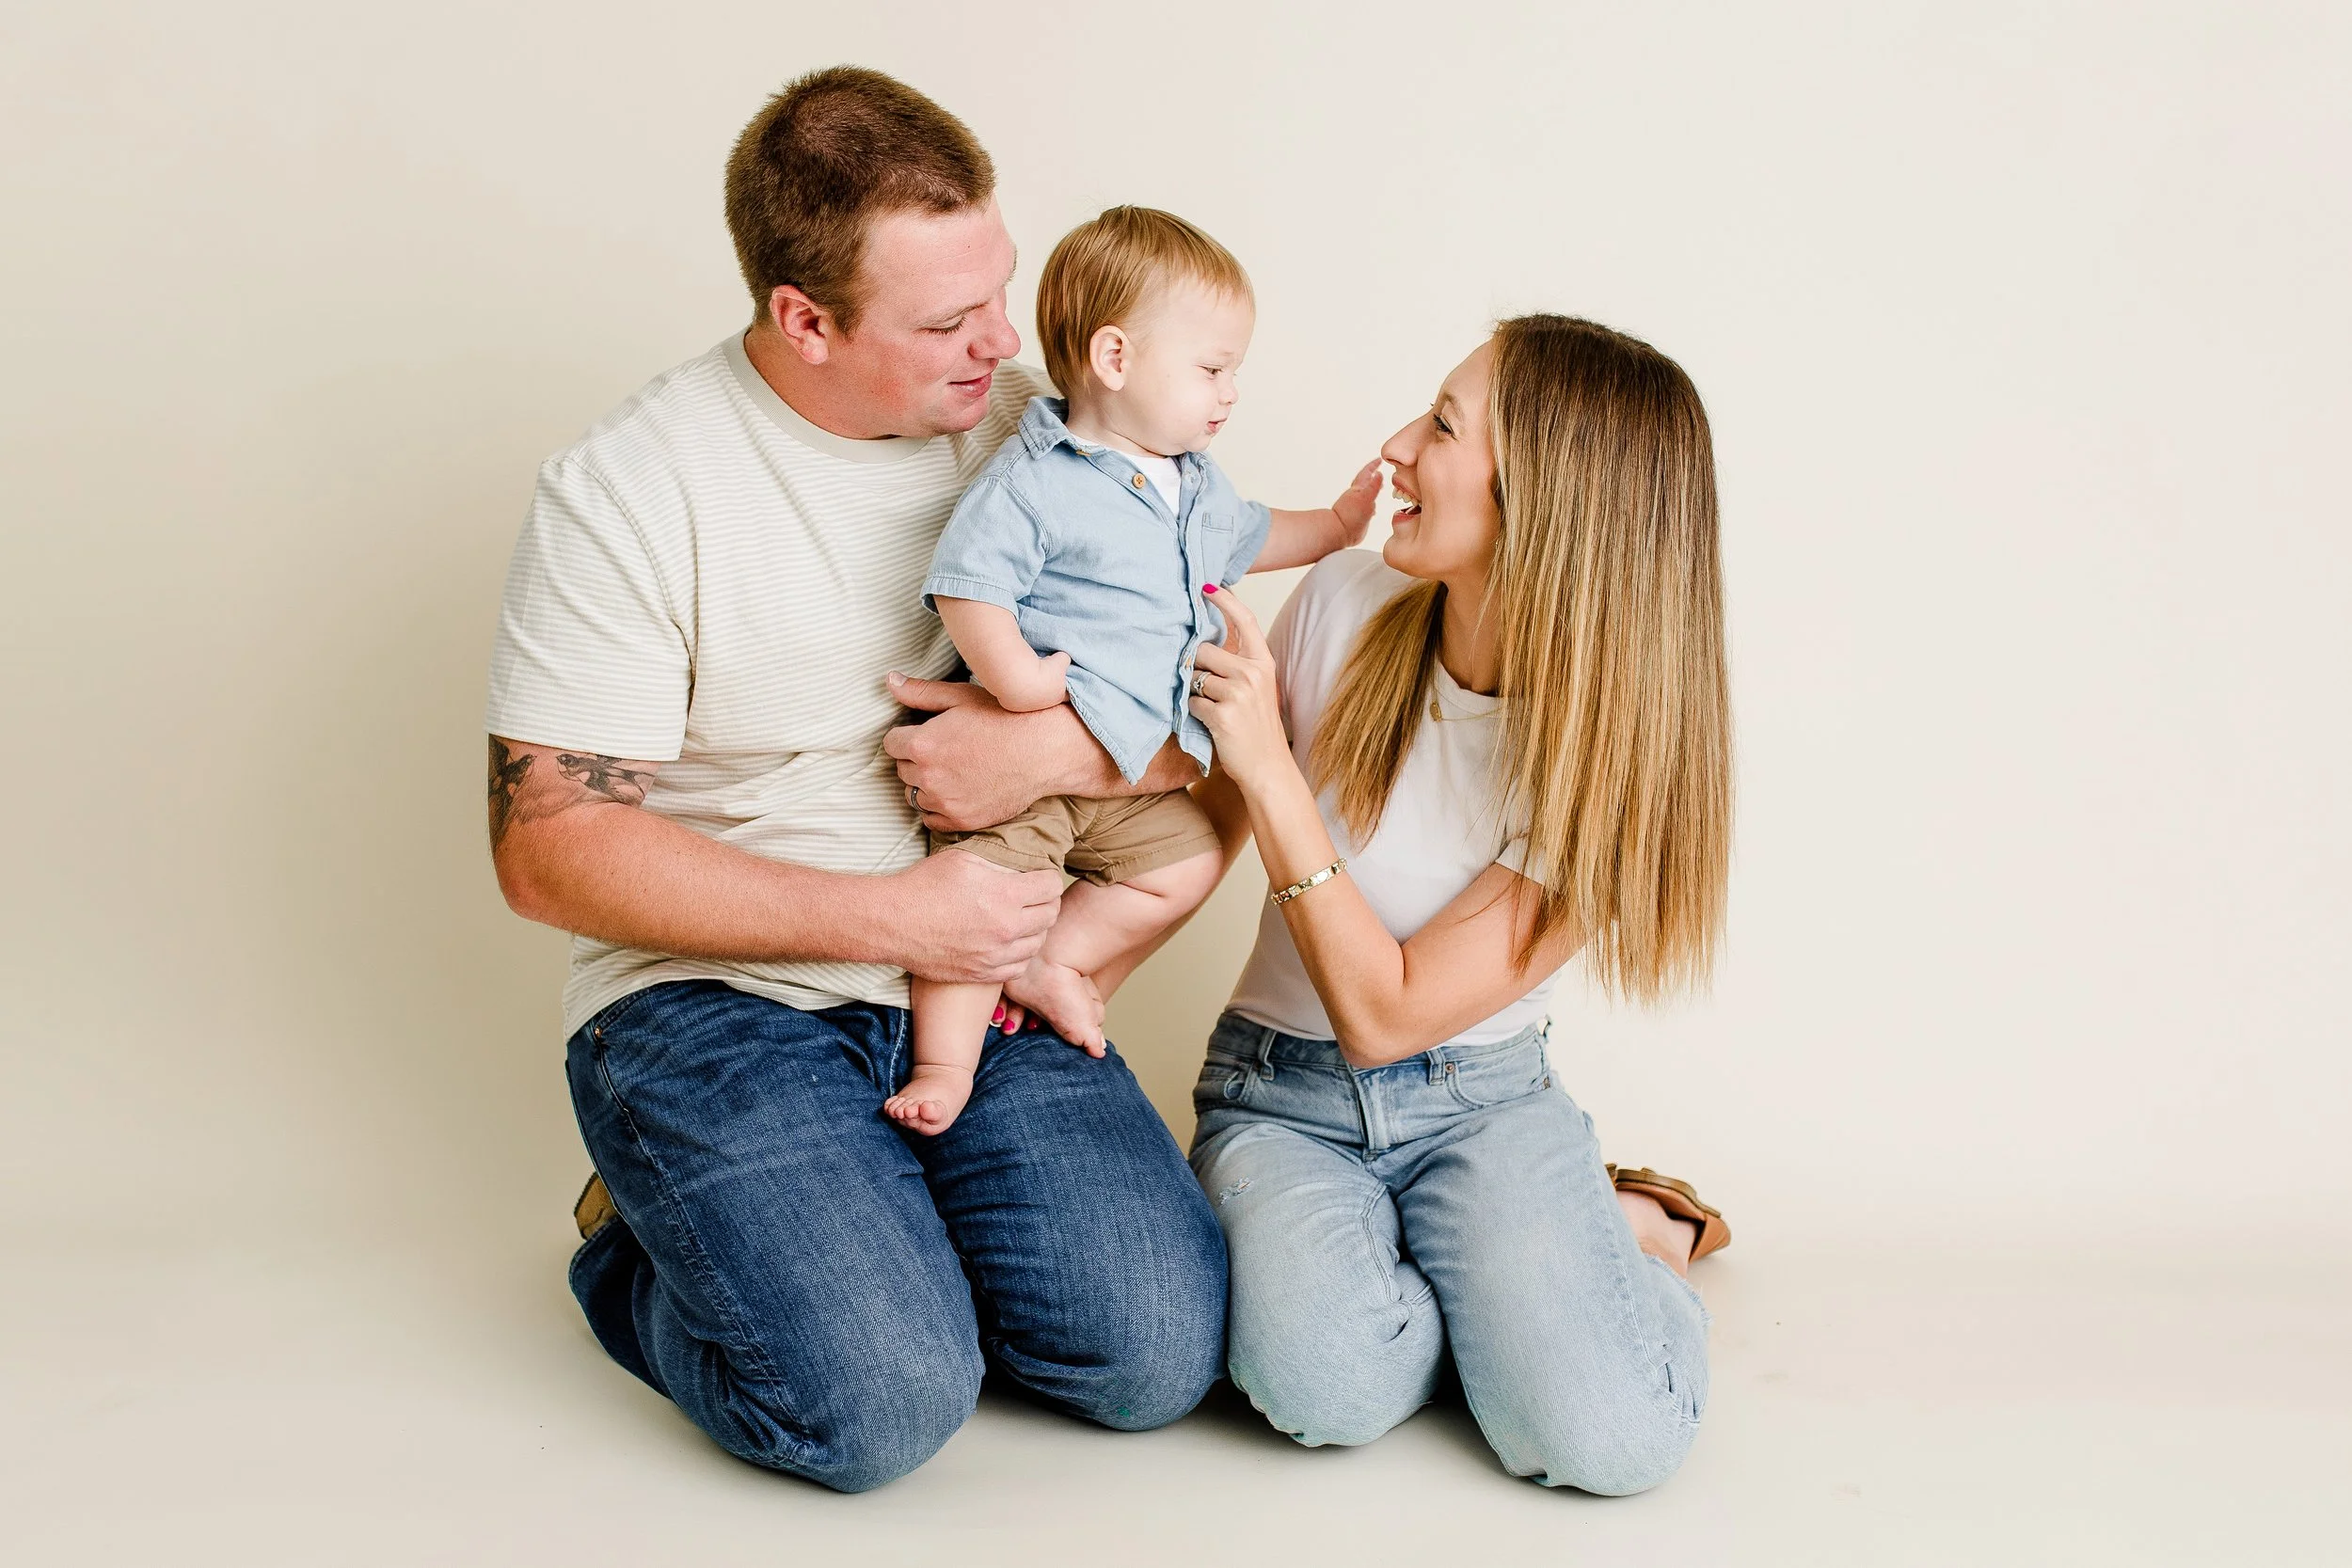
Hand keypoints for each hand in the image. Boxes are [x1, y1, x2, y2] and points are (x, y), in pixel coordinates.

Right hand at [878, 849, 1062, 982]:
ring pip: (1038, 943)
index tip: (1039, 876)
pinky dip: (1019, 954)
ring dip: (1035, 929)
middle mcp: (1005, 928)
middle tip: (1033, 896)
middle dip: (1046, 902)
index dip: (1047, 877)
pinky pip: (1018, 967)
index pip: (1052, 886)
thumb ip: (1000, 861)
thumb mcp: (965, 859)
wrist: (892, 922)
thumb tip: (1025, 860)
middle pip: (1050, 915)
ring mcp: (995, 955)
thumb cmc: (924, 885)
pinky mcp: (982, 973)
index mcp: (1004, 895)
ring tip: (1021, 919)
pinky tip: (1009, 942)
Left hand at [885, 672, 1073, 830]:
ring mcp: (945, 802)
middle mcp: (929, 777)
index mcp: (923, 744)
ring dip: (926, 784)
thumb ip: (921, 693)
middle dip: (916, 759)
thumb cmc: (1005, 718)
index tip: (926, 733)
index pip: (891, 743)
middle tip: (945, 749)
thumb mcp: (962, 697)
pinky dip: (938, 807)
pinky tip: (956, 791)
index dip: (907, 735)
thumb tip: (890, 682)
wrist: (1045, 750)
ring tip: (952, 770)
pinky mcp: (962, 821)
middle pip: (902, 769)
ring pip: (914, 794)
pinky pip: (931, 819)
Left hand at [1188, 587, 1291, 792]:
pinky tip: (1209, 722)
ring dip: (1192, 691)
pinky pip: (1190, 702)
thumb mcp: (1257, 688)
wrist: (1267, 767)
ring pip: (1194, 676)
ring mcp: (1238, 693)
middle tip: (1202, 684)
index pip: (1245, 620)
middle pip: (1205, 649)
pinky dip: (1192, 712)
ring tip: (1209, 707)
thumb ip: (1238, 662)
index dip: (1224, 600)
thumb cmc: (1256, 727)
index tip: (1206, 587)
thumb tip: (1202, 639)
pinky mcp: (1222, 714)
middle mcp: (1253, 673)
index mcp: (1264, 663)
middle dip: (1194, 664)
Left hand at [1329, 459, 1382, 548]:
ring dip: (1371, 491)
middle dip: (1372, 476)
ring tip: (1379, 488)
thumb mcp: (1365, 498)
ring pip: (1365, 495)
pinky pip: (1365, 508)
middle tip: (1378, 471)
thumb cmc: (1351, 515)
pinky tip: (1373, 509)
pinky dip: (1370, 505)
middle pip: (1364, 482)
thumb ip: (1373, 486)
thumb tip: (1379, 473)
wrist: (1340, 532)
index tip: (1379, 459)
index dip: (1373, 465)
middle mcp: (1356, 496)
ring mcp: (1356, 507)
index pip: (1366, 473)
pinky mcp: (1357, 517)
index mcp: (1358, 489)